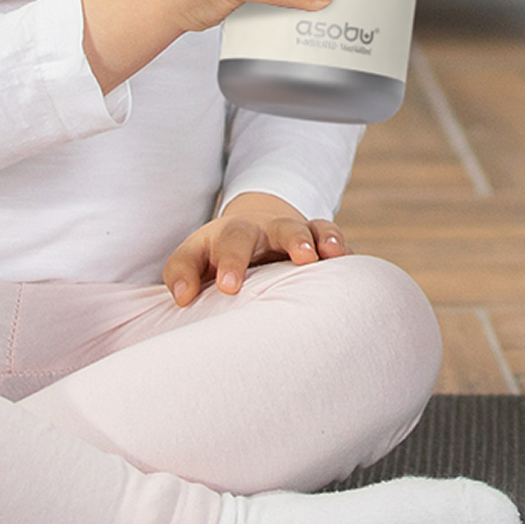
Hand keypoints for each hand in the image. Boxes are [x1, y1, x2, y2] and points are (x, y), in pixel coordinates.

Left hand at [163, 191, 349, 306]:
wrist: (256, 225)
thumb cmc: (219, 254)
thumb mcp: (195, 257)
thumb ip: (182, 274)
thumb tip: (182, 297)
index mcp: (227, 236)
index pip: (225, 245)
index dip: (228, 263)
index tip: (228, 287)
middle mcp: (259, 230)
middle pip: (267, 229)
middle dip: (279, 242)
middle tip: (294, 260)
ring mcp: (288, 230)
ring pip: (298, 227)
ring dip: (307, 239)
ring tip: (315, 256)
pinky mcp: (314, 236)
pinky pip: (327, 231)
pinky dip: (335, 242)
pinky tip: (342, 257)